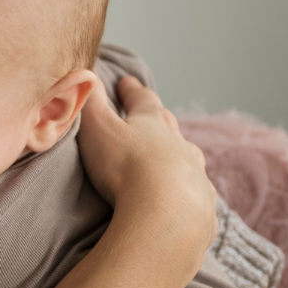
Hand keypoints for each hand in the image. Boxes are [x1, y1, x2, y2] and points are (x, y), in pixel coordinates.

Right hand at [77, 76, 215, 275]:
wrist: (166, 213)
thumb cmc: (126, 166)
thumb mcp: (98, 128)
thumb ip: (91, 102)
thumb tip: (85, 74)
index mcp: (153, 122)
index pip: (142, 99)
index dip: (132, 90)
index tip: (126, 82)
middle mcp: (179, 143)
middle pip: (169, 126)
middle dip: (159, 120)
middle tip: (153, 116)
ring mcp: (194, 173)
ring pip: (187, 157)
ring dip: (177, 155)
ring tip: (172, 157)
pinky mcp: (202, 204)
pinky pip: (195, 190)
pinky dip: (188, 188)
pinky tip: (186, 196)